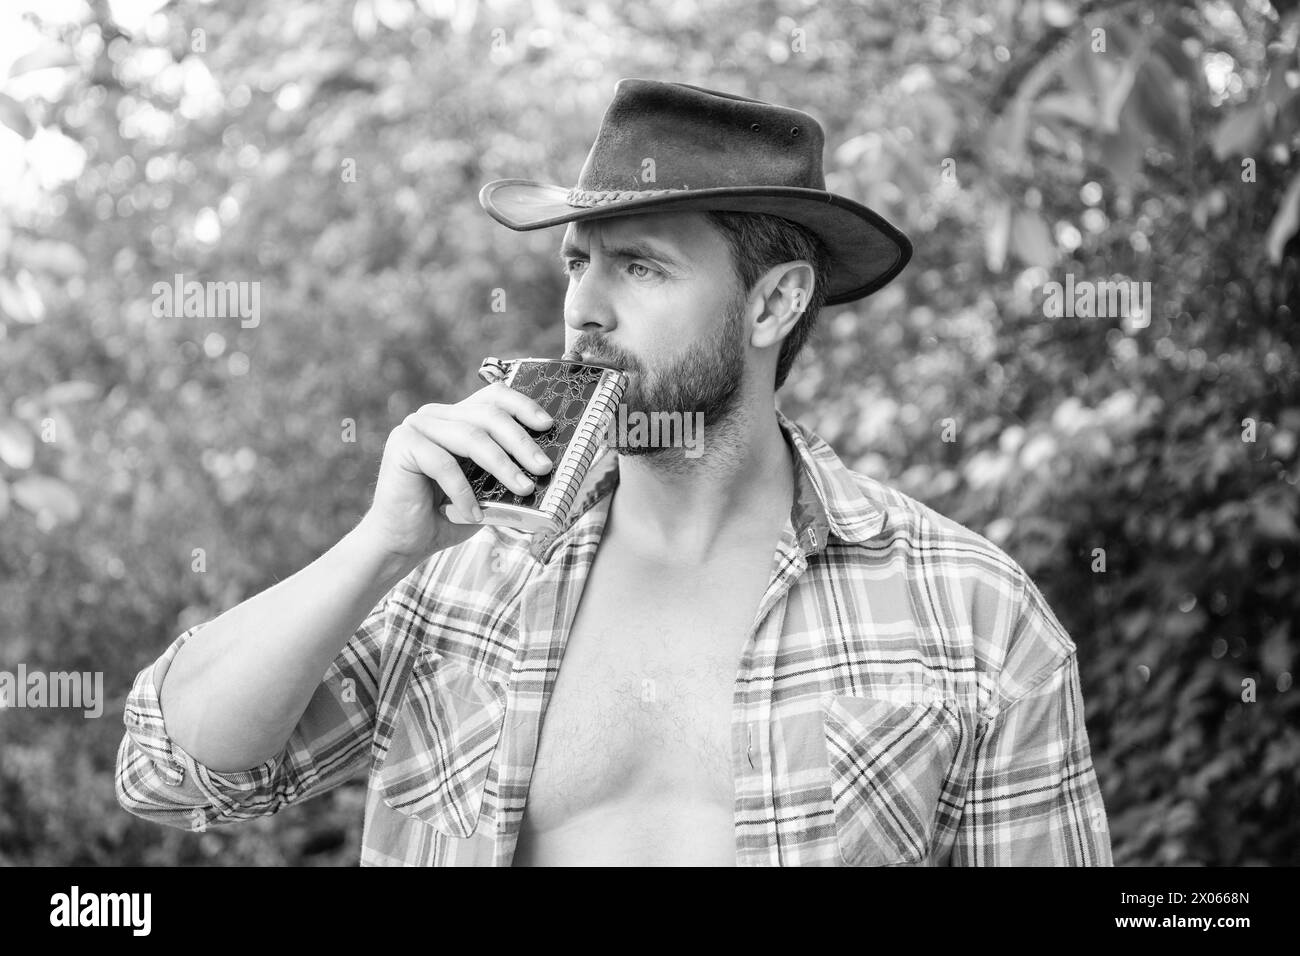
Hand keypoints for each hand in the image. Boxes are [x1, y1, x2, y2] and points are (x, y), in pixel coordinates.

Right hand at [356, 382, 554, 560]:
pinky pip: (443, 463)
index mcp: (456, 418)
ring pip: (471, 436)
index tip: (547, 425)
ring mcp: (416, 426)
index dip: (522, 406)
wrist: (403, 542)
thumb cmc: (448, 516)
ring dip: (502, 465)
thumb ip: (508, 473)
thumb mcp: (487, 491)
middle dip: (520, 442)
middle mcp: (436, 415)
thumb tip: (545, 468)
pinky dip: (463, 492)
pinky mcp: (402, 444)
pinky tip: (474, 515)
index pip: (493, 397)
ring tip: (523, 489)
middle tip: (543, 468)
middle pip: (487, 415)